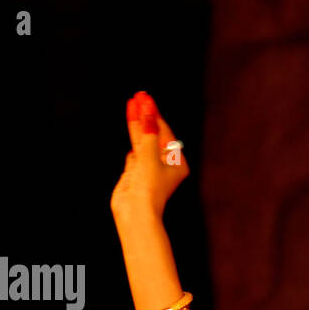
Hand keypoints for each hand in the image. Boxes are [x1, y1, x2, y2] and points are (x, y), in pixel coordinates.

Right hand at [111, 90, 189, 222]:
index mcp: (177, 162)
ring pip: (143, 140)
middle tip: (138, 96)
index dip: (154, 114)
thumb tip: (148, 111)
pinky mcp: (136, 172)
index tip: (145, 98)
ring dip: (137, 123)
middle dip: (146, 115)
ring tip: (132, 103)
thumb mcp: (150, 157)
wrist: (135, 213)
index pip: (165, 132)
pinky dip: (134, 138)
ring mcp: (149, 168)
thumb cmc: (149, 190)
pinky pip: (135, 151)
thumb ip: (147, 133)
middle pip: (154, 134)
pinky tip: (133, 123)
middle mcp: (164, 164)